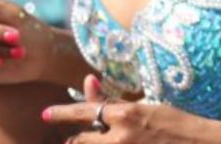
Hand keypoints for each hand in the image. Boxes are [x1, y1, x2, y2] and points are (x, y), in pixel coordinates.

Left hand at [47, 74, 220, 142]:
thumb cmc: (174, 122)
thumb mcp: (144, 106)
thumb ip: (113, 100)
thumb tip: (88, 82)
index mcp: (125, 115)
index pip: (82, 112)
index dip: (61, 113)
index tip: (46, 114)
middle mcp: (120, 137)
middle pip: (79, 141)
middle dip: (77, 139)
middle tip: (80, 137)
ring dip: (90, 143)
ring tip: (103, 137)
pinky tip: (119, 142)